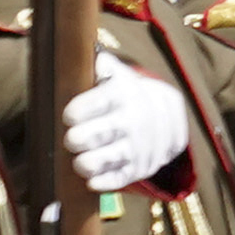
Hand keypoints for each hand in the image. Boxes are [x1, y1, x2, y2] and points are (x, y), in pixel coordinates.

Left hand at [64, 68, 192, 190]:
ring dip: (85, 163)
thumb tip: (86, 53)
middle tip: (71, 139)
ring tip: (79, 160)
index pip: (99, 102)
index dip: (79, 111)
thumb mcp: (116, 74)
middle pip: (97, 134)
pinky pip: (118, 179)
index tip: (69, 116)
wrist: (165, 117)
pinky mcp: (139, 168)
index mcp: (123, 94)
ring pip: (105, 159)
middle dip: (77, 139)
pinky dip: (102, 181)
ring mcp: (137, 147)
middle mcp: (133, 121)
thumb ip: (98, 65)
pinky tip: (91, 179)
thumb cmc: (123, 94)